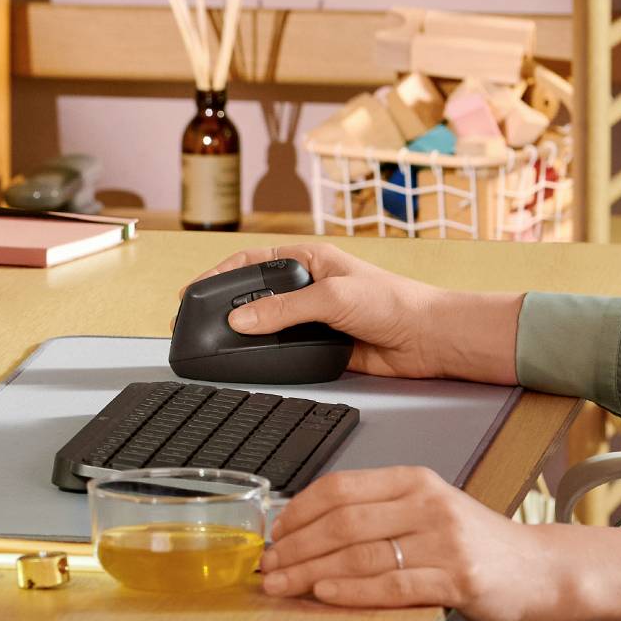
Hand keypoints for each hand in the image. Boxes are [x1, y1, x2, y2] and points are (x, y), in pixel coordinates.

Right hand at [193, 243, 450, 379]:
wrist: (428, 338)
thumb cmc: (393, 302)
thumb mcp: (332, 297)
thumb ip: (283, 309)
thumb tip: (240, 319)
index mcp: (309, 259)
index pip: (252, 261)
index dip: (219, 274)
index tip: (193, 291)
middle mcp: (308, 286)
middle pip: (255, 294)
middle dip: (225, 307)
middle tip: (195, 321)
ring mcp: (313, 317)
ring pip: (268, 325)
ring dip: (245, 334)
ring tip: (214, 344)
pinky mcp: (321, 346)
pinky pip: (285, 350)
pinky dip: (266, 355)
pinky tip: (250, 361)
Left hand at [259, 466, 546, 620]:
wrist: (539, 570)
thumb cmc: (476, 544)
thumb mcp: (428, 512)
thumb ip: (378, 514)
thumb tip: (307, 530)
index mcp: (415, 481)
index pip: (341, 487)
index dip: (298, 511)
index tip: (272, 533)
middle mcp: (428, 503)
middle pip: (343, 522)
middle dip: (295, 546)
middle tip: (266, 566)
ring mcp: (445, 541)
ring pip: (360, 554)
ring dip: (311, 572)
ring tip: (282, 585)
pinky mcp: (458, 579)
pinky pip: (392, 585)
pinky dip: (353, 591)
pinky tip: (325, 594)